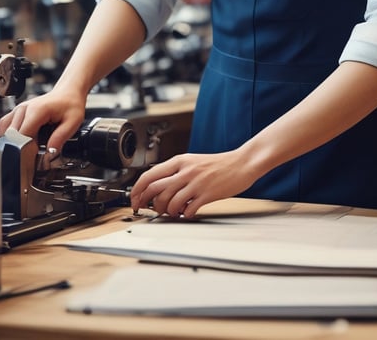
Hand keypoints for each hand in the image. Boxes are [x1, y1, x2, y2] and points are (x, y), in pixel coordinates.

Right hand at [0, 84, 85, 153]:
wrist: (67, 93)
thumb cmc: (70, 104)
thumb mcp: (73, 122)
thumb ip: (60, 138)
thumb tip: (49, 152)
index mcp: (37, 110)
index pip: (21, 136)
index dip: (26, 150)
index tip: (35, 156)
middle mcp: (24, 108)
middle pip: (11, 136)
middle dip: (21, 148)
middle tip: (36, 151)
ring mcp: (19, 109)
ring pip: (5, 132)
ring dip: (14, 141)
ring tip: (30, 143)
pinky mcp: (17, 112)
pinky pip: (5, 126)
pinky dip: (10, 135)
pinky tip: (22, 138)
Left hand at [129, 150, 256, 218]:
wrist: (241, 163)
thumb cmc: (219, 164)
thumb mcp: (193, 161)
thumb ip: (177, 172)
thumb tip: (159, 188)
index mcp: (180, 161)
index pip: (149, 175)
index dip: (137, 190)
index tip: (135, 200)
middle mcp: (185, 170)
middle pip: (155, 189)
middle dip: (148, 204)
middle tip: (148, 210)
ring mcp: (196, 182)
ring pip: (169, 201)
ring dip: (167, 211)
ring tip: (173, 212)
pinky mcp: (207, 194)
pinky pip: (188, 209)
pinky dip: (184, 215)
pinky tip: (187, 213)